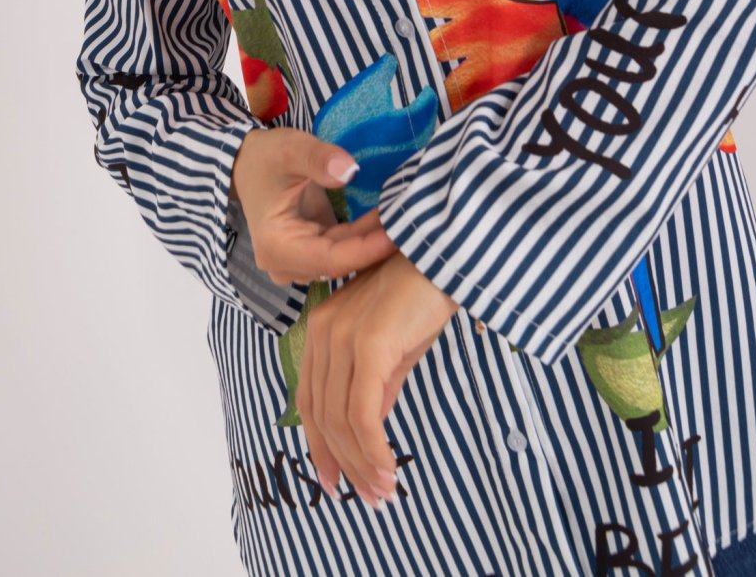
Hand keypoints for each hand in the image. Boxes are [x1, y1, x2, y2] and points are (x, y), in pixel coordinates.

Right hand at [230, 126, 397, 283]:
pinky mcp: (309, 250)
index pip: (330, 258)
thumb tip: (349, 170)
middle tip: (414, 228)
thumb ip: (319, 159)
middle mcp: (285, 264)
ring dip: (371, 242)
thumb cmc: (267, 156)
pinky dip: (363, 236)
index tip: (399, 234)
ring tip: (408, 223)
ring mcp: (297, 261)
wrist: (247, 162)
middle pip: (339, 263)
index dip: (366, 250)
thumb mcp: (292, 149)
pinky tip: (389, 220)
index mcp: (277, 247)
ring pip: (343, 259)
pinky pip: (341, 249)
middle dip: (375, 247)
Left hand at [295, 249, 459, 506]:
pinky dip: (373, 449)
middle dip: (342, 463)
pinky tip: (389, 470)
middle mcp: (323, 333)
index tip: (336, 481)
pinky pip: (363, 413)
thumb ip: (379, 386)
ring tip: (383, 492)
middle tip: (366, 497)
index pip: (312, 399)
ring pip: (341, 420)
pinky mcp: (368, 346)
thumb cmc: (423, 294)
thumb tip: (371, 431)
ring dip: (362, 464)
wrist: (443, 257)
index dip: (320, 444)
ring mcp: (343, 338)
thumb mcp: (395, 348)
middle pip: (322, 415)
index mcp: (322, 330)